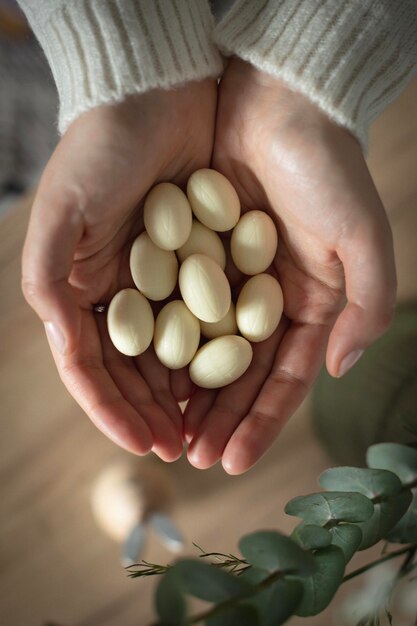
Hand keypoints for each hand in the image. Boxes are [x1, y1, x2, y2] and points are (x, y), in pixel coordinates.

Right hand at [22, 79, 217, 461]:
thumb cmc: (100, 148)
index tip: (143, 442)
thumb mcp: (61, 211)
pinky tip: (235, 382)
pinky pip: (213, 320)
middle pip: (136, 371)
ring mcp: (165, 283)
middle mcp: (123, 293)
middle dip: (154, 413)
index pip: (93, 366)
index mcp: (83, 288)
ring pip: (175, 356)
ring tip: (207, 431)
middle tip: (181, 449)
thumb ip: (48, 280)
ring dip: (187, 397)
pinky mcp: (205, 265)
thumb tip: (66, 345)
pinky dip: (219, 354)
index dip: (113, 408)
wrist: (157, 95)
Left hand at [184, 59, 395, 473]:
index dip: (262, 422)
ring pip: (204, 350)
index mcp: (309, 302)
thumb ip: (367, 303)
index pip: (285, 378)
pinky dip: (163, 344)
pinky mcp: (193, 254)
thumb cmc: (327, 167)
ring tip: (167, 433)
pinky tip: (146, 377)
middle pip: (240, 374)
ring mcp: (228, 279)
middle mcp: (267, 298)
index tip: (233, 460)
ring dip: (188, 393)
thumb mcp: (363, 235)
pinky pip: (175, 309)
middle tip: (192, 457)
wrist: (278, 101)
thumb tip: (342, 369)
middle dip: (220, 419)